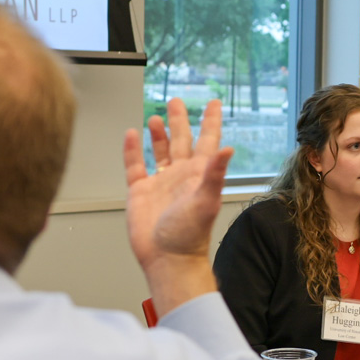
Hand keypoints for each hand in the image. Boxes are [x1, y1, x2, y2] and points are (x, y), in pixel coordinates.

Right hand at [126, 98, 233, 316]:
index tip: (214, 103)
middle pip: (181, 140)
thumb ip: (215, 173)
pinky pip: (135, 166)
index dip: (211, 121)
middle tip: (177, 101)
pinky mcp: (140, 192)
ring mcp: (160, 183)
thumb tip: (228, 149)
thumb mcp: (206, 200)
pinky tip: (131, 135)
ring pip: (159, 151)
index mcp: (199, 174)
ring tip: (156, 116)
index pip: (207, 141)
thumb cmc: (190, 235)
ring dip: (158, 134)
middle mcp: (180, 175)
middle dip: (180, 121)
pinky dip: (132, 150)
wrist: (167, 257)